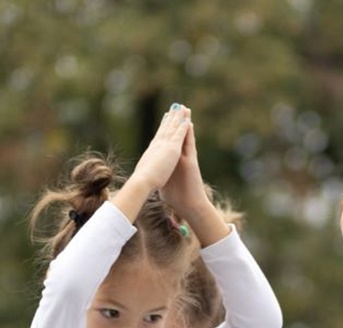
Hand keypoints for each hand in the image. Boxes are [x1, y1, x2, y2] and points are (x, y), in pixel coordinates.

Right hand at [109, 104, 191, 221]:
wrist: (142, 182)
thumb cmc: (141, 182)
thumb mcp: (143, 173)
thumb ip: (145, 169)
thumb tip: (141, 171)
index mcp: (152, 151)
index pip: (159, 136)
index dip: (163, 126)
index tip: (166, 117)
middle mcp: (157, 144)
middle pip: (165, 128)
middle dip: (171, 117)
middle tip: (175, 107)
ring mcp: (164, 145)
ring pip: (173, 127)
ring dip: (178, 117)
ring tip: (182, 107)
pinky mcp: (172, 148)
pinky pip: (179, 134)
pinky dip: (183, 126)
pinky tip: (187, 119)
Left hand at [162, 119, 229, 246]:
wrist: (189, 205)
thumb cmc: (177, 198)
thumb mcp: (163, 185)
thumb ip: (158, 178)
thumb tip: (150, 179)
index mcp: (172, 162)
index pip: (169, 143)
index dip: (167, 130)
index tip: (165, 118)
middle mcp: (180, 158)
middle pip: (178, 136)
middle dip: (176, 121)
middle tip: (176, 106)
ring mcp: (187, 158)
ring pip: (185, 137)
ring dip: (185, 123)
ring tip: (185, 110)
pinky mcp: (191, 161)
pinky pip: (190, 145)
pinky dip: (189, 134)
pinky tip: (189, 123)